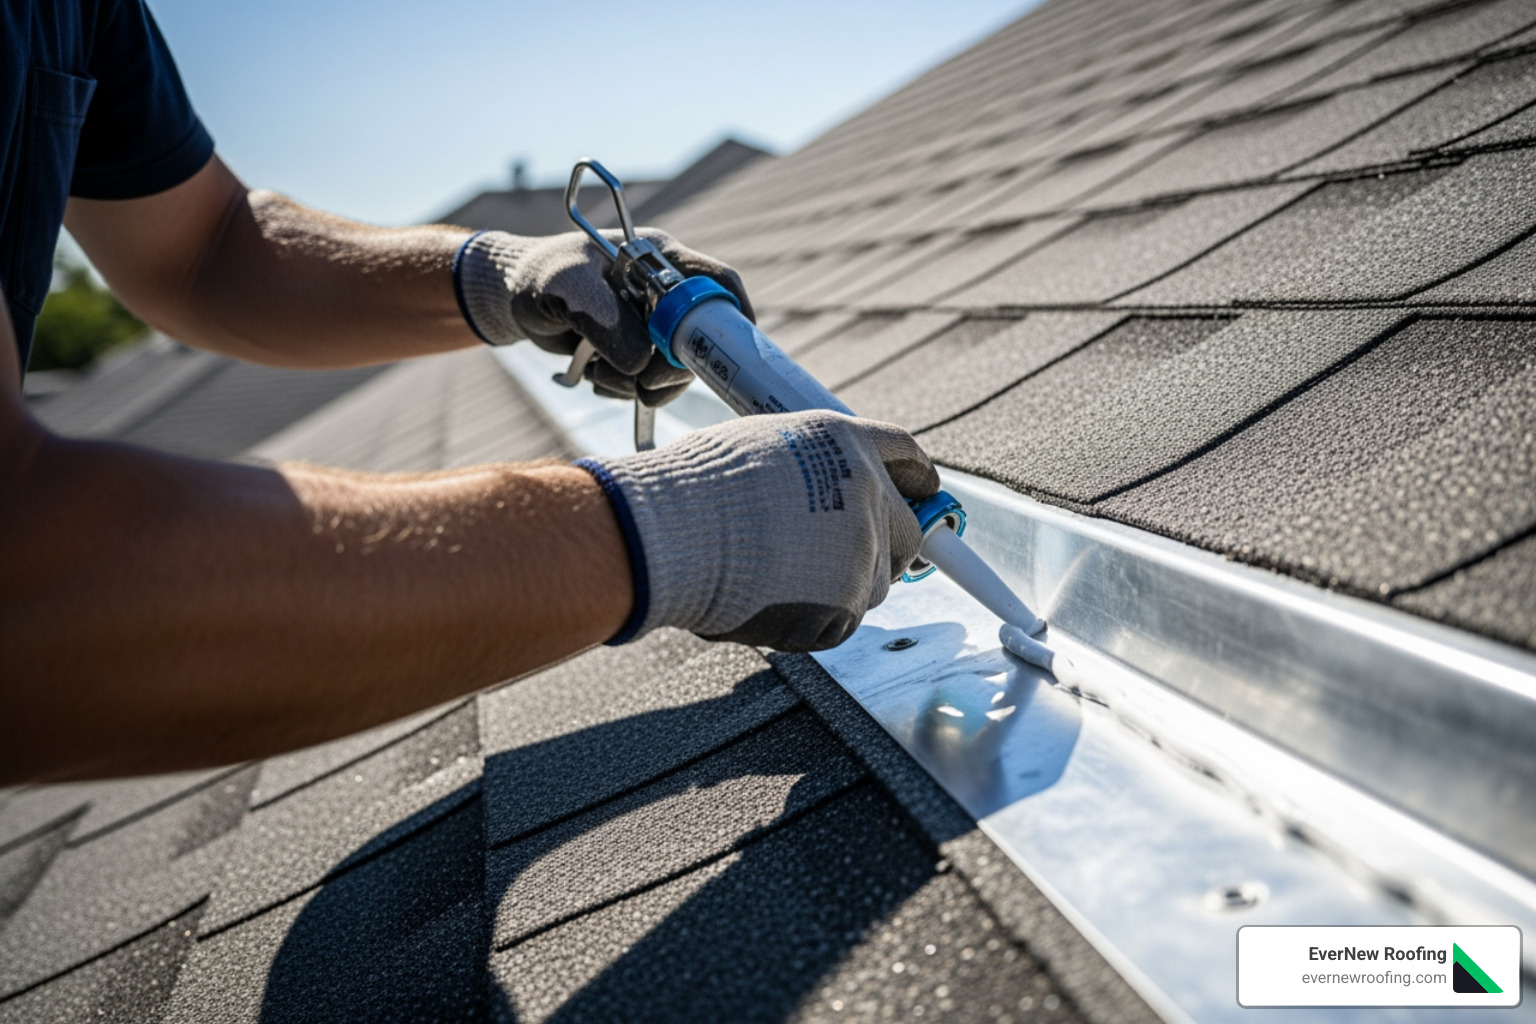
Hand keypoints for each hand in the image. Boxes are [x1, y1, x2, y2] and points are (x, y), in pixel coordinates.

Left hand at [454, 228, 753, 406]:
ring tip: (599, 375)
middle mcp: (665, 292)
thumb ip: (603, 318)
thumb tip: (641, 362)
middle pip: (701, 337)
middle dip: (675, 367)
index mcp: (661, 259)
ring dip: (641, 383)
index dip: (731, 318)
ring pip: (675, 368)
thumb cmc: (537, 277)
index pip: (717, 284)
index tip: (724, 356)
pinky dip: (627, 390)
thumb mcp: (564, 287)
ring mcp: (652, 325)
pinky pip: (650, 383)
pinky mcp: (637, 352)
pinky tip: (597, 378)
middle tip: (643, 383)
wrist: (510, 302)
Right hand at [576, 410, 940, 651]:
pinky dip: (814, 618)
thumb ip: (808, 469)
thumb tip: (812, 490)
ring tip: (781, 576)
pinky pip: (842, 619)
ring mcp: (862, 549)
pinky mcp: (847, 603)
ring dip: (842, 585)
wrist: (673, 534)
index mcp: (846, 443)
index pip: (905, 456)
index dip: (915, 478)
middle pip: (910, 530)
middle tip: (846, 557)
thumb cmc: (694, 488)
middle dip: (890, 546)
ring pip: (873, 581)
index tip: (923, 490)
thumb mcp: (759, 448)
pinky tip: (771, 599)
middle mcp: (867, 492)